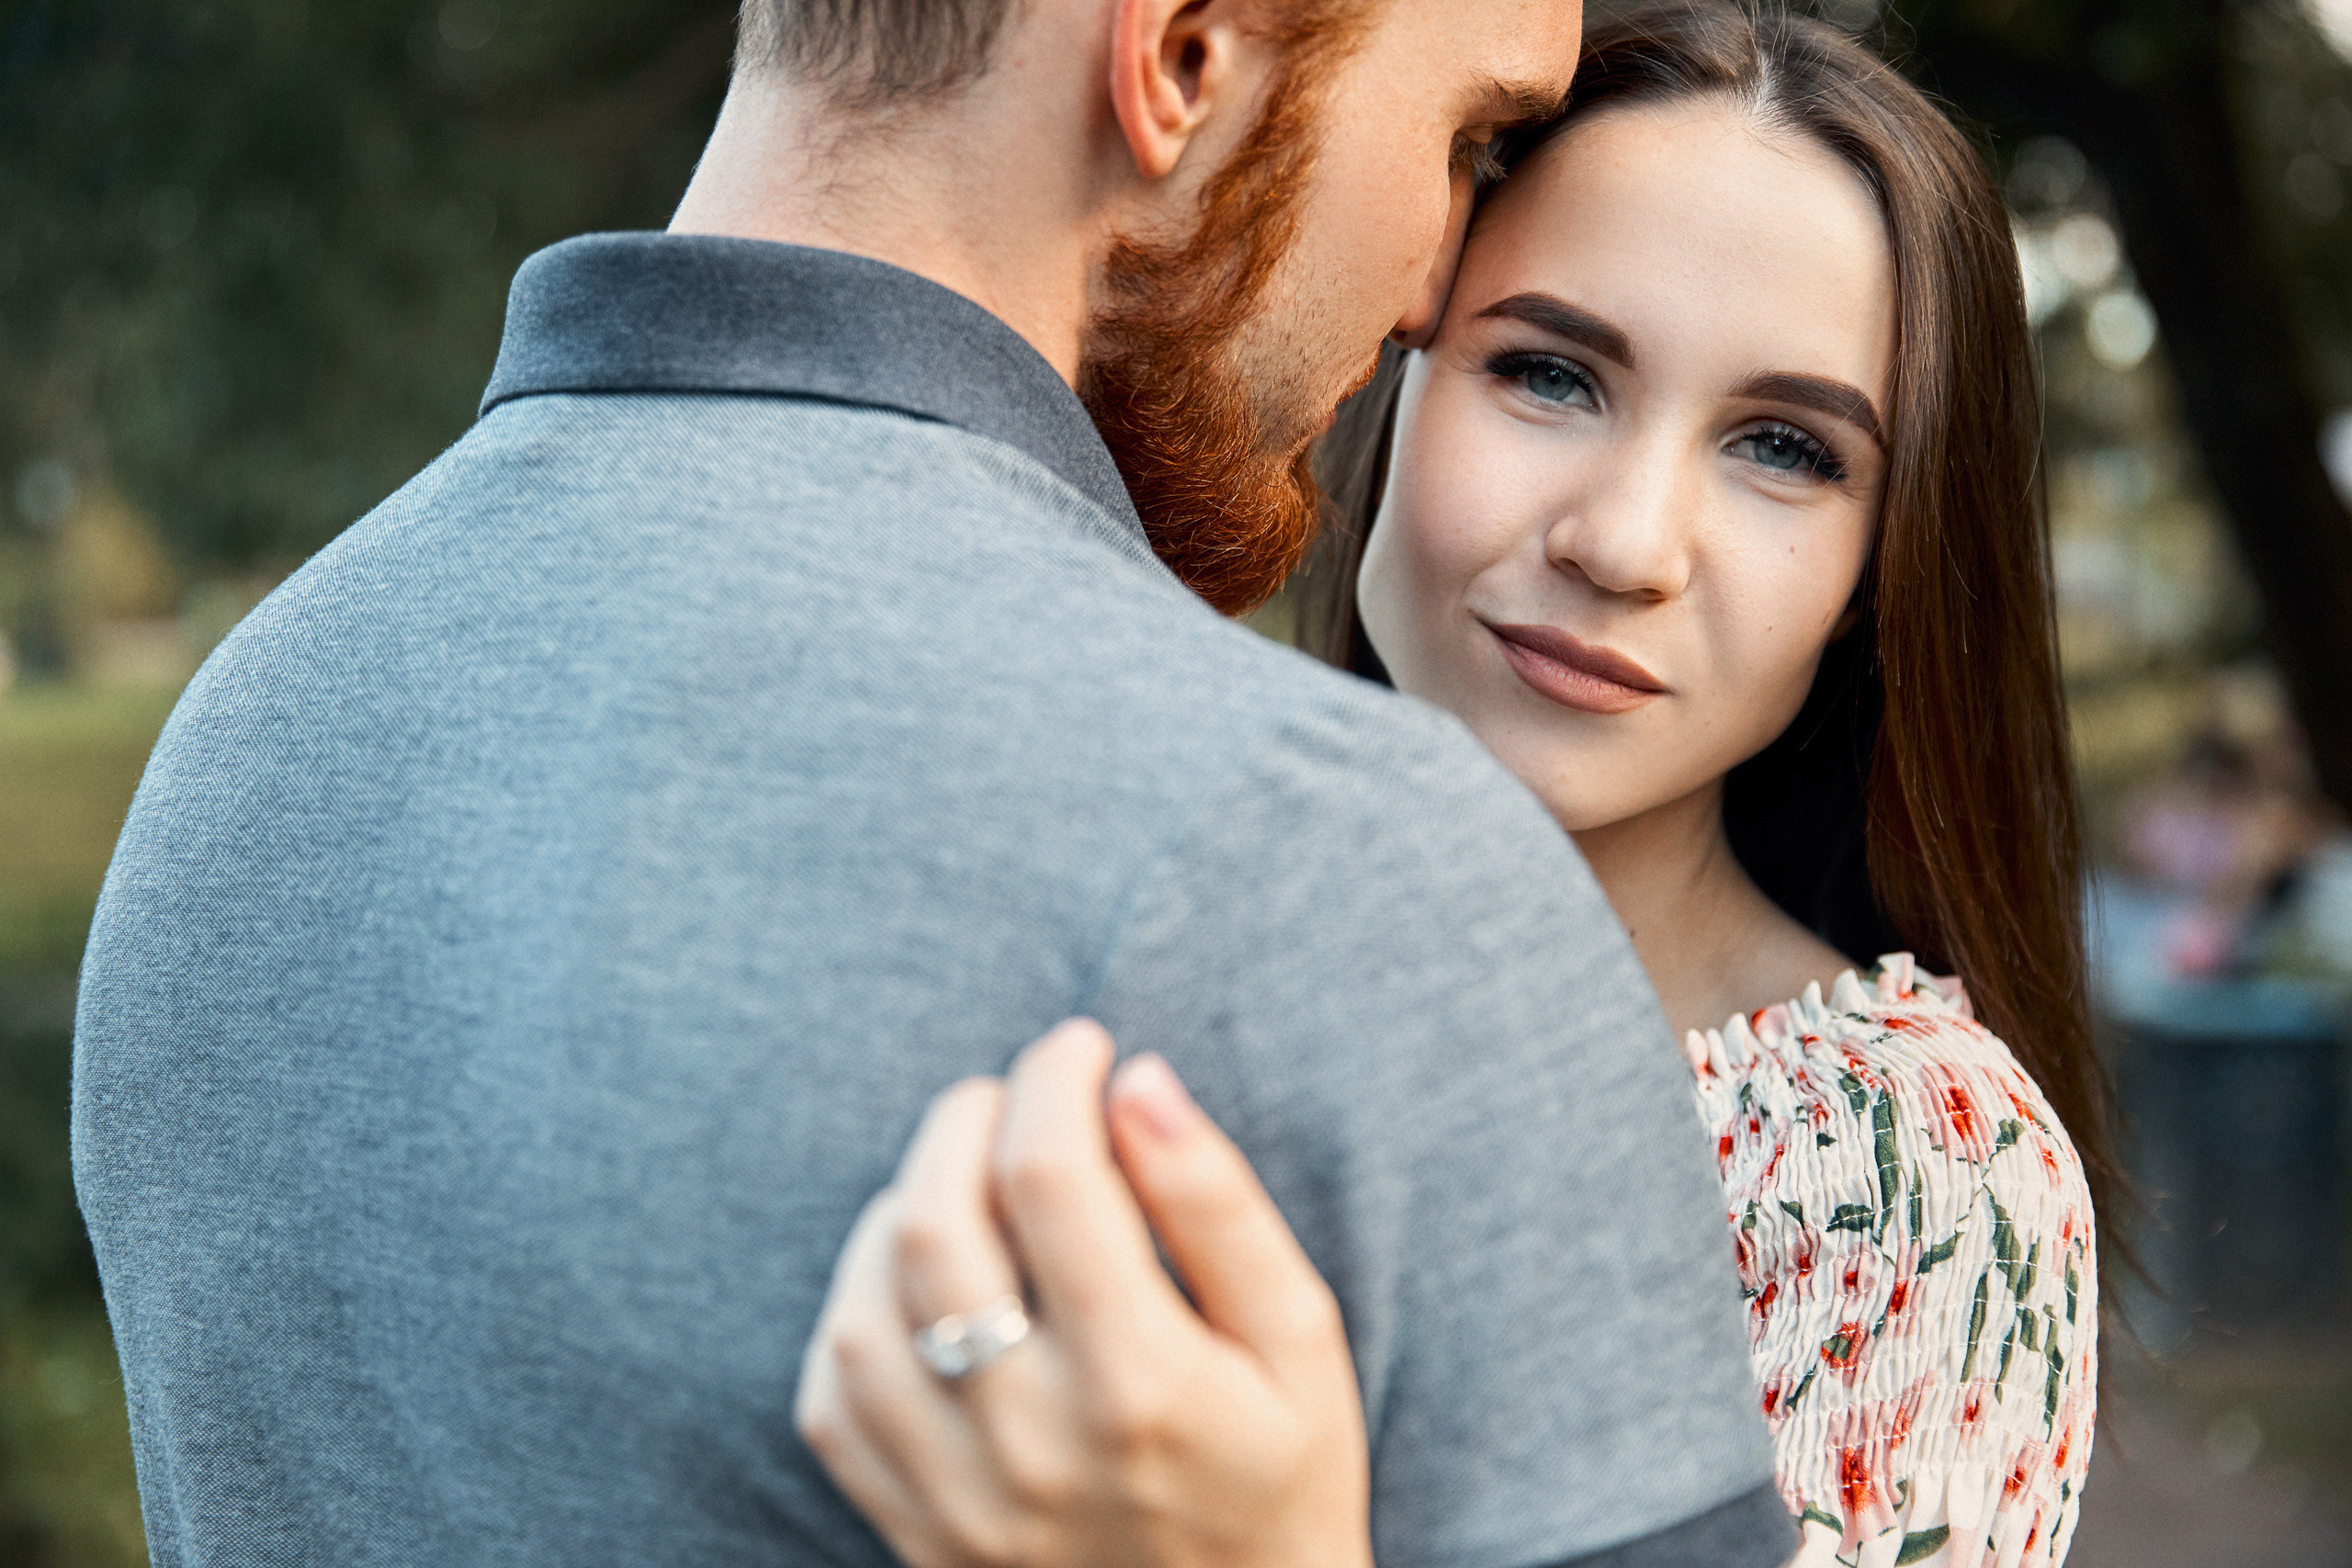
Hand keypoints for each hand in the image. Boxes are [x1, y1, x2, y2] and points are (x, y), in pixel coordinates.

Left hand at [795, 1020, 1371, 1567]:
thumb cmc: (1285, 1480)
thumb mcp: (1300, 1341)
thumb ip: (1219, 1205)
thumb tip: (1136, 1080)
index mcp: (1142, 1383)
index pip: (1048, 1178)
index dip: (1054, 1079)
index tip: (1081, 1046)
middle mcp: (1031, 1442)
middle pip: (931, 1226)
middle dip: (966, 1122)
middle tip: (1016, 1097)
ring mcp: (956, 1498)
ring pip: (862, 1307)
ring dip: (902, 1208)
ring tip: (969, 1183)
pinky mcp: (912, 1530)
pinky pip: (832, 1395)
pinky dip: (856, 1308)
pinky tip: (922, 1280)